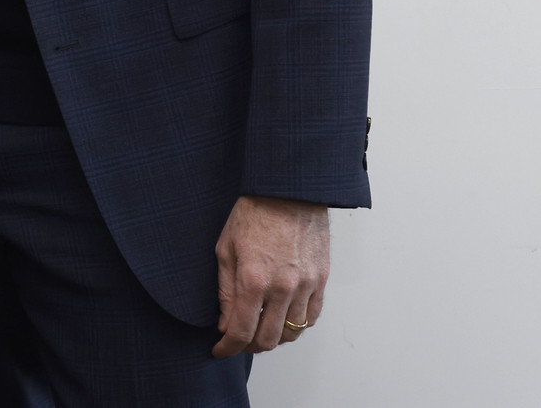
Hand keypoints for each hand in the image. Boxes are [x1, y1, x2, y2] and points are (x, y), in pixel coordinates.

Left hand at [212, 195, 329, 356]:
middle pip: (268, 339)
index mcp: (254, 279)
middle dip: (249, 346)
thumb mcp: (226, 248)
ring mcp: (306, 285)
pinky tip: (283, 318)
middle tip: (238, 341)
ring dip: (274, 337)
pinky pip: (312, 317)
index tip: (219, 350)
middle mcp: (283, 287)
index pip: (241, 332)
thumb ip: (226, 291)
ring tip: (260, 329)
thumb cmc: (253, 213)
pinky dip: (296, 325)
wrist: (288, 190)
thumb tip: (225, 323)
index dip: (228, 348)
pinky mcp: (321, 279)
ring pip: (293, 333)